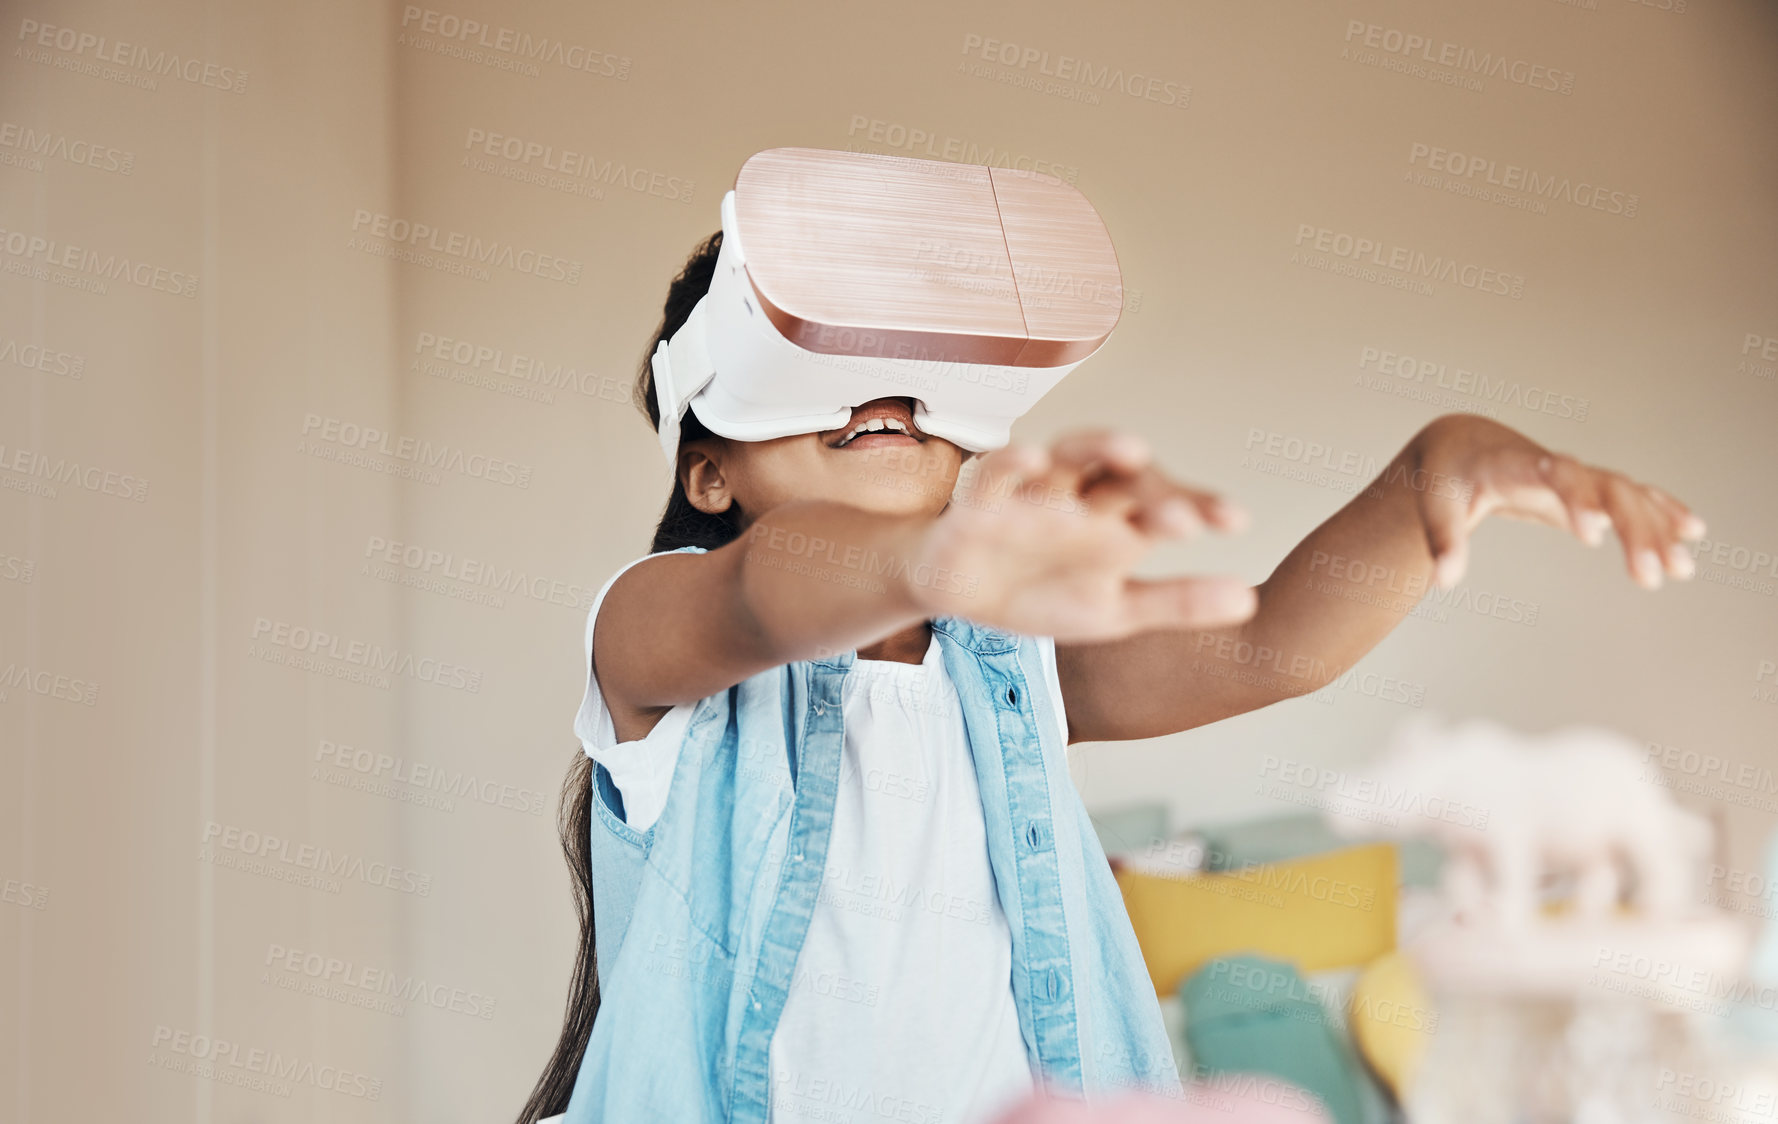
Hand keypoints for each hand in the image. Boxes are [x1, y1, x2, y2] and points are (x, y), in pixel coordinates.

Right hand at [910, 429, 1256, 640]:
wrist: (957, 596)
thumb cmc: (1039, 593)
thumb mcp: (1113, 610)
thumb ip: (1178, 602)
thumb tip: (1250, 599)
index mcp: (1115, 523)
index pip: (1165, 504)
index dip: (1199, 507)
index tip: (1235, 522)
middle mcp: (1080, 500)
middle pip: (1123, 476)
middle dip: (1154, 489)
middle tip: (1184, 517)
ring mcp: (1032, 496)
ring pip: (1068, 456)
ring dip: (1097, 447)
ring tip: (1130, 450)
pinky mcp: (981, 502)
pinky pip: (996, 472)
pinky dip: (1013, 461)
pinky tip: (1034, 459)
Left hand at [1410, 414, 1706, 590]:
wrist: (1466, 445)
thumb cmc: (1449, 476)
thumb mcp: (1435, 504)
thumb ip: (1443, 540)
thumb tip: (1443, 579)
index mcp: (1516, 464)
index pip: (1555, 473)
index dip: (1575, 498)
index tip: (1592, 533)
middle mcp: (1557, 466)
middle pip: (1606, 488)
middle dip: (1632, 528)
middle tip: (1649, 576)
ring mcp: (1577, 476)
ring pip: (1627, 494)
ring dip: (1657, 528)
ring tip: (1682, 569)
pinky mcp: (1588, 488)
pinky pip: (1632, 496)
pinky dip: (1661, 510)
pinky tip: (1692, 531)